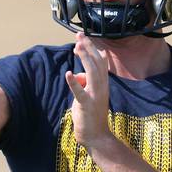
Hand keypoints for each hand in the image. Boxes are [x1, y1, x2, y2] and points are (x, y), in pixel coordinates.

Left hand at [65, 32, 114, 150]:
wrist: (97, 137)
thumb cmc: (92, 115)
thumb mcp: (89, 95)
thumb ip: (85, 83)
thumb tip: (77, 74)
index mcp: (103, 84)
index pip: (100, 62)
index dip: (92, 49)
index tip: (84, 37)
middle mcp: (102, 87)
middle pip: (97, 63)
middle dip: (88, 47)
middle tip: (79, 35)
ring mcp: (95, 96)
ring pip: (91, 73)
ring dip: (84, 58)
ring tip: (76, 46)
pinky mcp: (87, 105)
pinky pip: (80, 92)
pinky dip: (74, 82)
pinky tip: (68, 74)